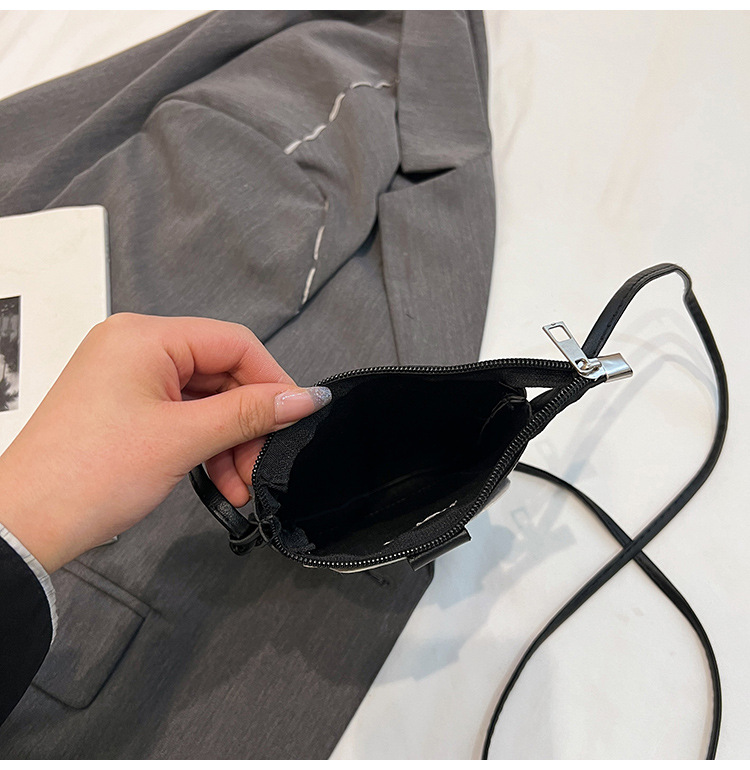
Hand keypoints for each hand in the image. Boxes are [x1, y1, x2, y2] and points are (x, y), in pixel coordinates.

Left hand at [0, 314, 329, 572]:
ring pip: (206, 401)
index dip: (272, 381)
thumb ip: (250, 413)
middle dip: (249, 424)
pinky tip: (222, 482)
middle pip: (221, 375)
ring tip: (242, 485)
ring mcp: (129, 378)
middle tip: (264, 465)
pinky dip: (206, 447)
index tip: (298, 416)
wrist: (24, 525)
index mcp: (144, 337)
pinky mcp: (126, 407)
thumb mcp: (183, 439)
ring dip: (230, 443)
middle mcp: (136, 348)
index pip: (233, 344)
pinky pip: (183, 417)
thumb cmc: (90, 474)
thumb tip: (307, 397)